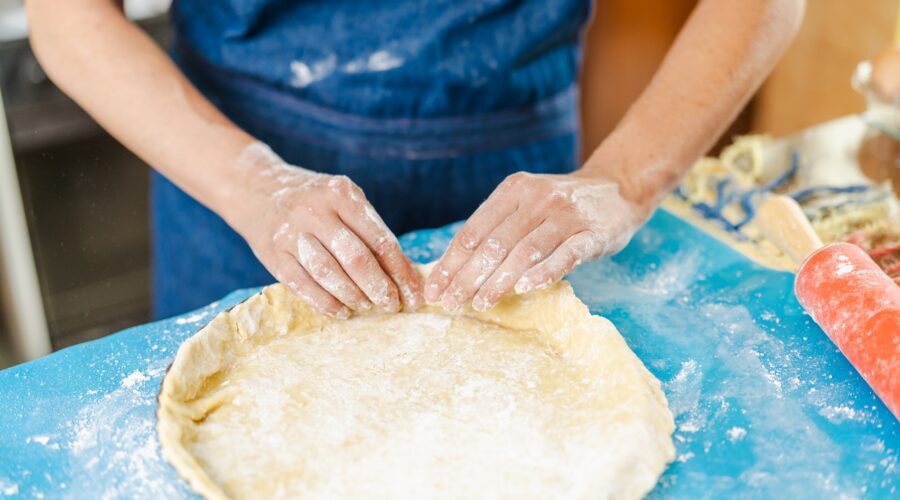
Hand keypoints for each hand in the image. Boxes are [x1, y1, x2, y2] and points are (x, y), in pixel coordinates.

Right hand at [223, 142, 423, 317]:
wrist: (258, 190)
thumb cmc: (315, 201)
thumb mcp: (344, 199)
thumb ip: (370, 230)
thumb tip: (404, 274)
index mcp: (341, 194)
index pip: (379, 239)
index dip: (401, 271)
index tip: (414, 294)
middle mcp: (315, 212)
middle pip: (356, 257)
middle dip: (379, 287)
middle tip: (392, 304)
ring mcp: (291, 233)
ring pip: (328, 273)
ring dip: (353, 295)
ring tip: (367, 306)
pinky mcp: (274, 255)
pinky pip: (303, 285)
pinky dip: (325, 303)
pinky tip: (341, 311)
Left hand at [424, 171, 649, 311]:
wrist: (617, 188)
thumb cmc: (560, 205)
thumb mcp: (525, 203)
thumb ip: (495, 227)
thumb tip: (453, 268)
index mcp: (512, 190)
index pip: (473, 231)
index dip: (451, 263)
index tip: (435, 291)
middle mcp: (536, 198)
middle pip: (493, 244)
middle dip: (467, 278)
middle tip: (451, 304)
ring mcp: (566, 215)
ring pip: (524, 251)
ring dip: (498, 281)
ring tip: (480, 304)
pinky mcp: (592, 233)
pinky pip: (565, 255)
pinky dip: (542, 273)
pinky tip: (523, 289)